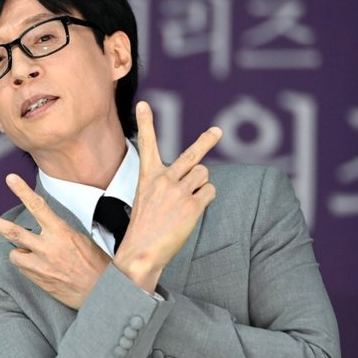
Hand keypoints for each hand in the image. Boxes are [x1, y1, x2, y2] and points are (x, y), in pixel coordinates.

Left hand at [0, 174, 110, 308]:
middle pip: (13, 231)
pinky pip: (23, 268)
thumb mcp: (81, 240)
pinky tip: (44, 270)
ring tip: (35, 256)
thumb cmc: (95, 265)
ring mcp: (41, 266)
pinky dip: (28, 266)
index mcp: (62, 233)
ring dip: (20, 252)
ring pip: (14, 253)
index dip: (22, 191)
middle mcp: (48, 248)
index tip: (10, 178)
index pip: (38, 207)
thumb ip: (59, 231)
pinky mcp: (38, 280)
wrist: (100, 293)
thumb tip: (44, 226)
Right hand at [114, 101, 220, 291]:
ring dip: (201, 185)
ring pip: (204, 174)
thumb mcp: (147, 199)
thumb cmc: (144, 229)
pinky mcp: (191, 204)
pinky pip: (209, 191)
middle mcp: (163, 179)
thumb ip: (165, 183)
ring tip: (188, 201)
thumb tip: (195, 175)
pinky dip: (205, 199)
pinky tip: (192, 211)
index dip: (145, 122)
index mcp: (148, 176)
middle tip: (217, 132)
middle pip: (192, 155)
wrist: (141, 252)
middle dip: (206, 141)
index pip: (146, 144)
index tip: (143, 104)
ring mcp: (178, 190)